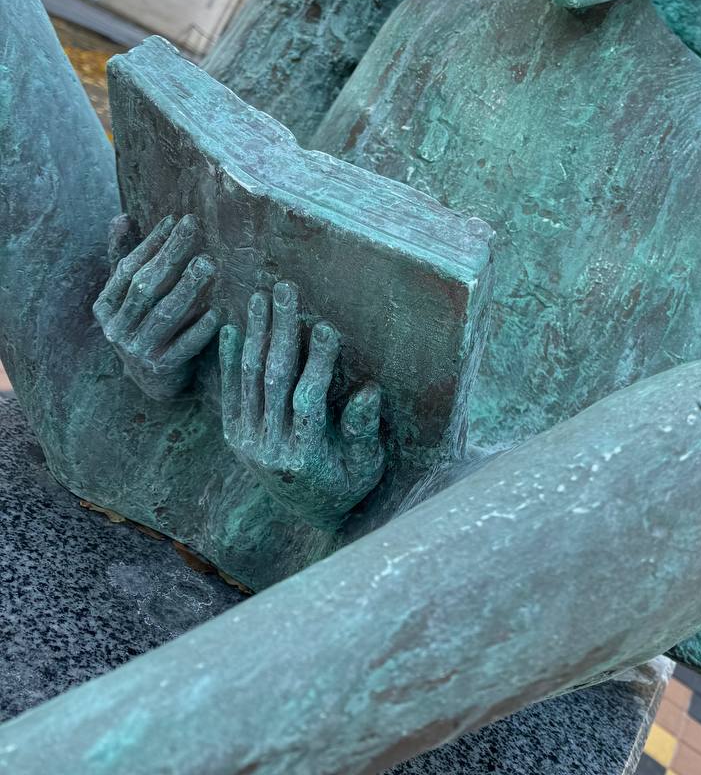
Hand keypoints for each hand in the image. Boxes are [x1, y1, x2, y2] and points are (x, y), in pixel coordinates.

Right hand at [94, 214, 222, 400]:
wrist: (153, 378)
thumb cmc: (144, 321)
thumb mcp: (129, 293)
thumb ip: (124, 256)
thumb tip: (122, 217)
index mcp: (106, 307)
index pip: (127, 269)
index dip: (150, 244)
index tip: (174, 219)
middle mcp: (117, 329)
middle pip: (146, 287)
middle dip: (171, 255)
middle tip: (194, 228)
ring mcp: (139, 350)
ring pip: (164, 314)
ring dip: (188, 288)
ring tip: (209, 263)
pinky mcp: (163, 369)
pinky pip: (184, 347)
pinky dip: (199, 330)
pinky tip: (217, 312)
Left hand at [219, 281, 384, 530]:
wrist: (312, 514)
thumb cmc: (349, 482)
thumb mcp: (367, 463)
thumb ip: (363, 429)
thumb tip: (369, 391)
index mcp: (306, 455)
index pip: (308, 398)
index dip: (318, 361)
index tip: (325, 326)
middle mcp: (270, 449)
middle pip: (274, 379)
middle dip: (282, 330)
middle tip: (286, 290)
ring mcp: (248, 443)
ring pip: (250, 380)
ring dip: (256, 334)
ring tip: (260, 297)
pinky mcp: (235, 438)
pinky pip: (230, 394)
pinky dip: (229, 360)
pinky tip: (231, 328)